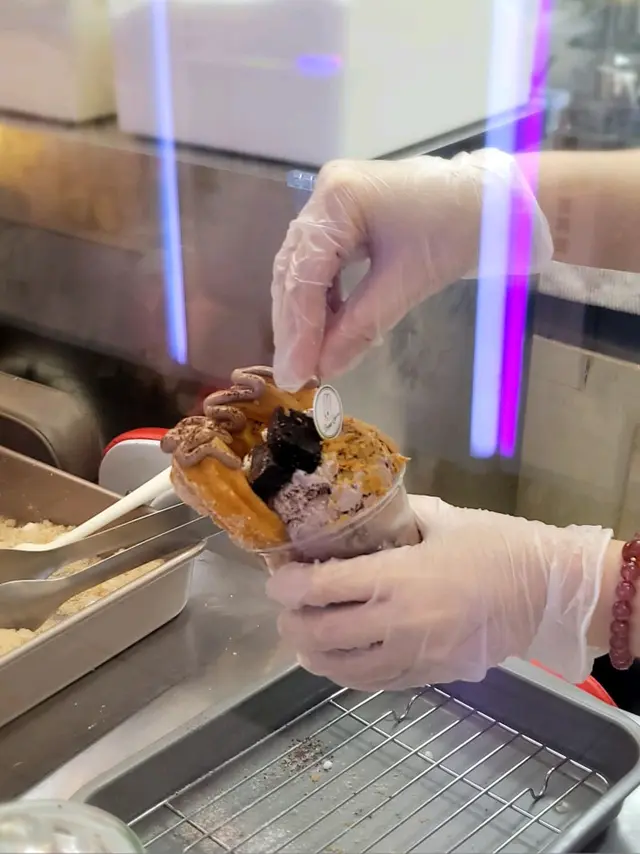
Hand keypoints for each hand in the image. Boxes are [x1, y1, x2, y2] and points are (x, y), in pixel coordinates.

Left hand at [266, 496, 610, 690]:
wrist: (546, 593)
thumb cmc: (496, 546)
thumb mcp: (443, 518)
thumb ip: (397, 515)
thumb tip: (362, 512)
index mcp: (398, 577)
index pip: (323, 588)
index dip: (289, 586)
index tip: (276, 580)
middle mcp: (398, 623)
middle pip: (322, 635)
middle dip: (291, 624)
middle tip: (286, 610)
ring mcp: (413, 657)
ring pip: (342, 669)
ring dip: (312, 655)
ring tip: (302, 639)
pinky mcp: (428, 677)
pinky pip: (374, 684)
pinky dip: (346, 673)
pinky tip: (337, 662)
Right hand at [271, 150, 551, 390]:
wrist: (496, 202)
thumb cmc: (460, 231)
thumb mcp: (409, 281)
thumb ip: (360, 326)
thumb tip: (324, 370)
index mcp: (339, 198)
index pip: (305, 271)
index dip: (298, 328)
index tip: (294, 373)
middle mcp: (325, 194)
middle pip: (294, 269)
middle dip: (295, 325)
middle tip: (294, 375)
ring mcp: (332, 204)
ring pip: (302, 269)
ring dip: (304, 317)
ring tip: (307, 360)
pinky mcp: (344, 218)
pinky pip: (321, 265)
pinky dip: (322, 302)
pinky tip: (327, 332)